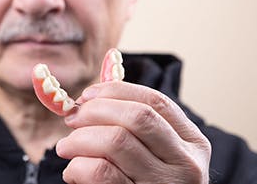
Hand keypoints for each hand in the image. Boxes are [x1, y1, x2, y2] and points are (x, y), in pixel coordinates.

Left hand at [56, 81, 211, 183]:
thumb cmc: (148, 183)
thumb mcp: (155, 152)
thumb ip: (132, 122)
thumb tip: (97, 82)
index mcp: (191, 141)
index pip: (154, 101)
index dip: (115, 92)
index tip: (87, 95)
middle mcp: (186, 162)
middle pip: (136, 117)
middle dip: (95, 111)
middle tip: (72, 118)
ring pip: (116, 141)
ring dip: (80, 139)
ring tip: (66, 146)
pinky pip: (101, 173)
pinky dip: (78, 167)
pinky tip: (73, 171)